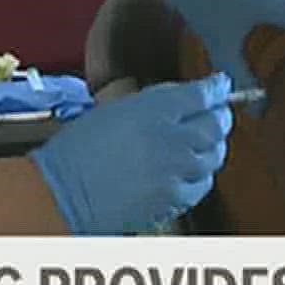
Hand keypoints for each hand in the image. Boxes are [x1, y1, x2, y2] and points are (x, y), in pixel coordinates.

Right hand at [28, 74, 233, 234]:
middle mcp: (172, 136)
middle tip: (217, 116)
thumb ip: (155, 104)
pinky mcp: (174, 197)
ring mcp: (176, 169)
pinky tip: (189, 173)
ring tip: (201, 146)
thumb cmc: (78, 151)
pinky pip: (202, 184)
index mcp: (155, 108)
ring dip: (211, 148)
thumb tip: (181, 100)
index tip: (221, 87)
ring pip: (214, 155)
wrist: (63, 191)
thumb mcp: (116, 109)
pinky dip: (200, 176)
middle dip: (219, 118)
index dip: (217, 89)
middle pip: (216, 124)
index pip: (203, 93)